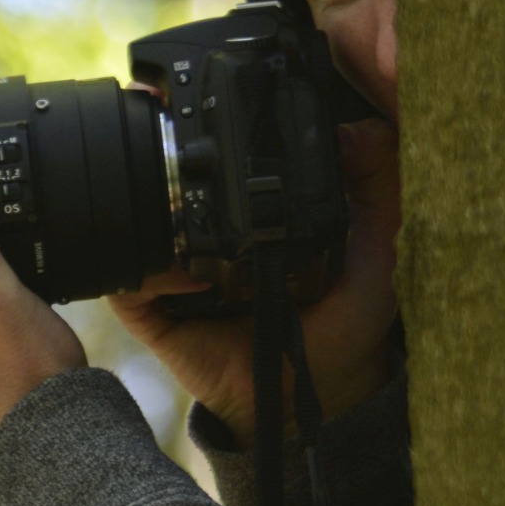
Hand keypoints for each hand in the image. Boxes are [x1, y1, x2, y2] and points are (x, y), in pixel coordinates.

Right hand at [108, 120, 399, 444]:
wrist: (313, 398)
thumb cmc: (343, 322)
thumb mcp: (374, 245)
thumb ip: (378, 186)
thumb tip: (363, 130)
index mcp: (246, 211)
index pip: (214, 159)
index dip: (205, 130)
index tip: (211, 107)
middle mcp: (200, 235)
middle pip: (160, 182)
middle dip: (161, 159)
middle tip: (177, 142)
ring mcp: (169, 273)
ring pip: (131, 225)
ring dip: (145, 207)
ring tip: (176, 202)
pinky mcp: (150, 314)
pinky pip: (127, 282)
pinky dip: (149, 272)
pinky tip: (190, 275)